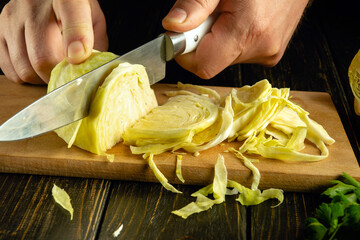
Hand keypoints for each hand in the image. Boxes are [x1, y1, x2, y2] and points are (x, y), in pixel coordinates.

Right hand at [0, 0, 107, 83]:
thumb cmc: (76, 10)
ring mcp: (13, 18)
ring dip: (41, 78)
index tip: (78, 57)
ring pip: (25, 68)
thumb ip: (95, 44)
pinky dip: (26, 76)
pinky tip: (37, 67)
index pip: (72, 20)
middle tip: (68, 75)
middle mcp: (34, 6)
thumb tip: (90, 70)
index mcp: (67, 0)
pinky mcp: (0, 29)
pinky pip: (10, 68)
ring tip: (53, 69)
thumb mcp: (95, 20)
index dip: (76, 42)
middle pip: (43, 57)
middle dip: (58, 76)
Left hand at [162, 0, 308, 78]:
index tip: (181, 35)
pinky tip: (242, 20)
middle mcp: (261, 48)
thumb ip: (195, 4)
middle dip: (202, 40)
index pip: (203, 65)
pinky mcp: (271, 54)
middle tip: (212, 13)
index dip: (185, 53)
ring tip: (232, 13)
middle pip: (212, 61)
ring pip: (224, 57)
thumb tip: (172, 26)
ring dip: (218, 39)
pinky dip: (232, 40)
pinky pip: (239, 53)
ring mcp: (268, 53)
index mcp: (247, 31)